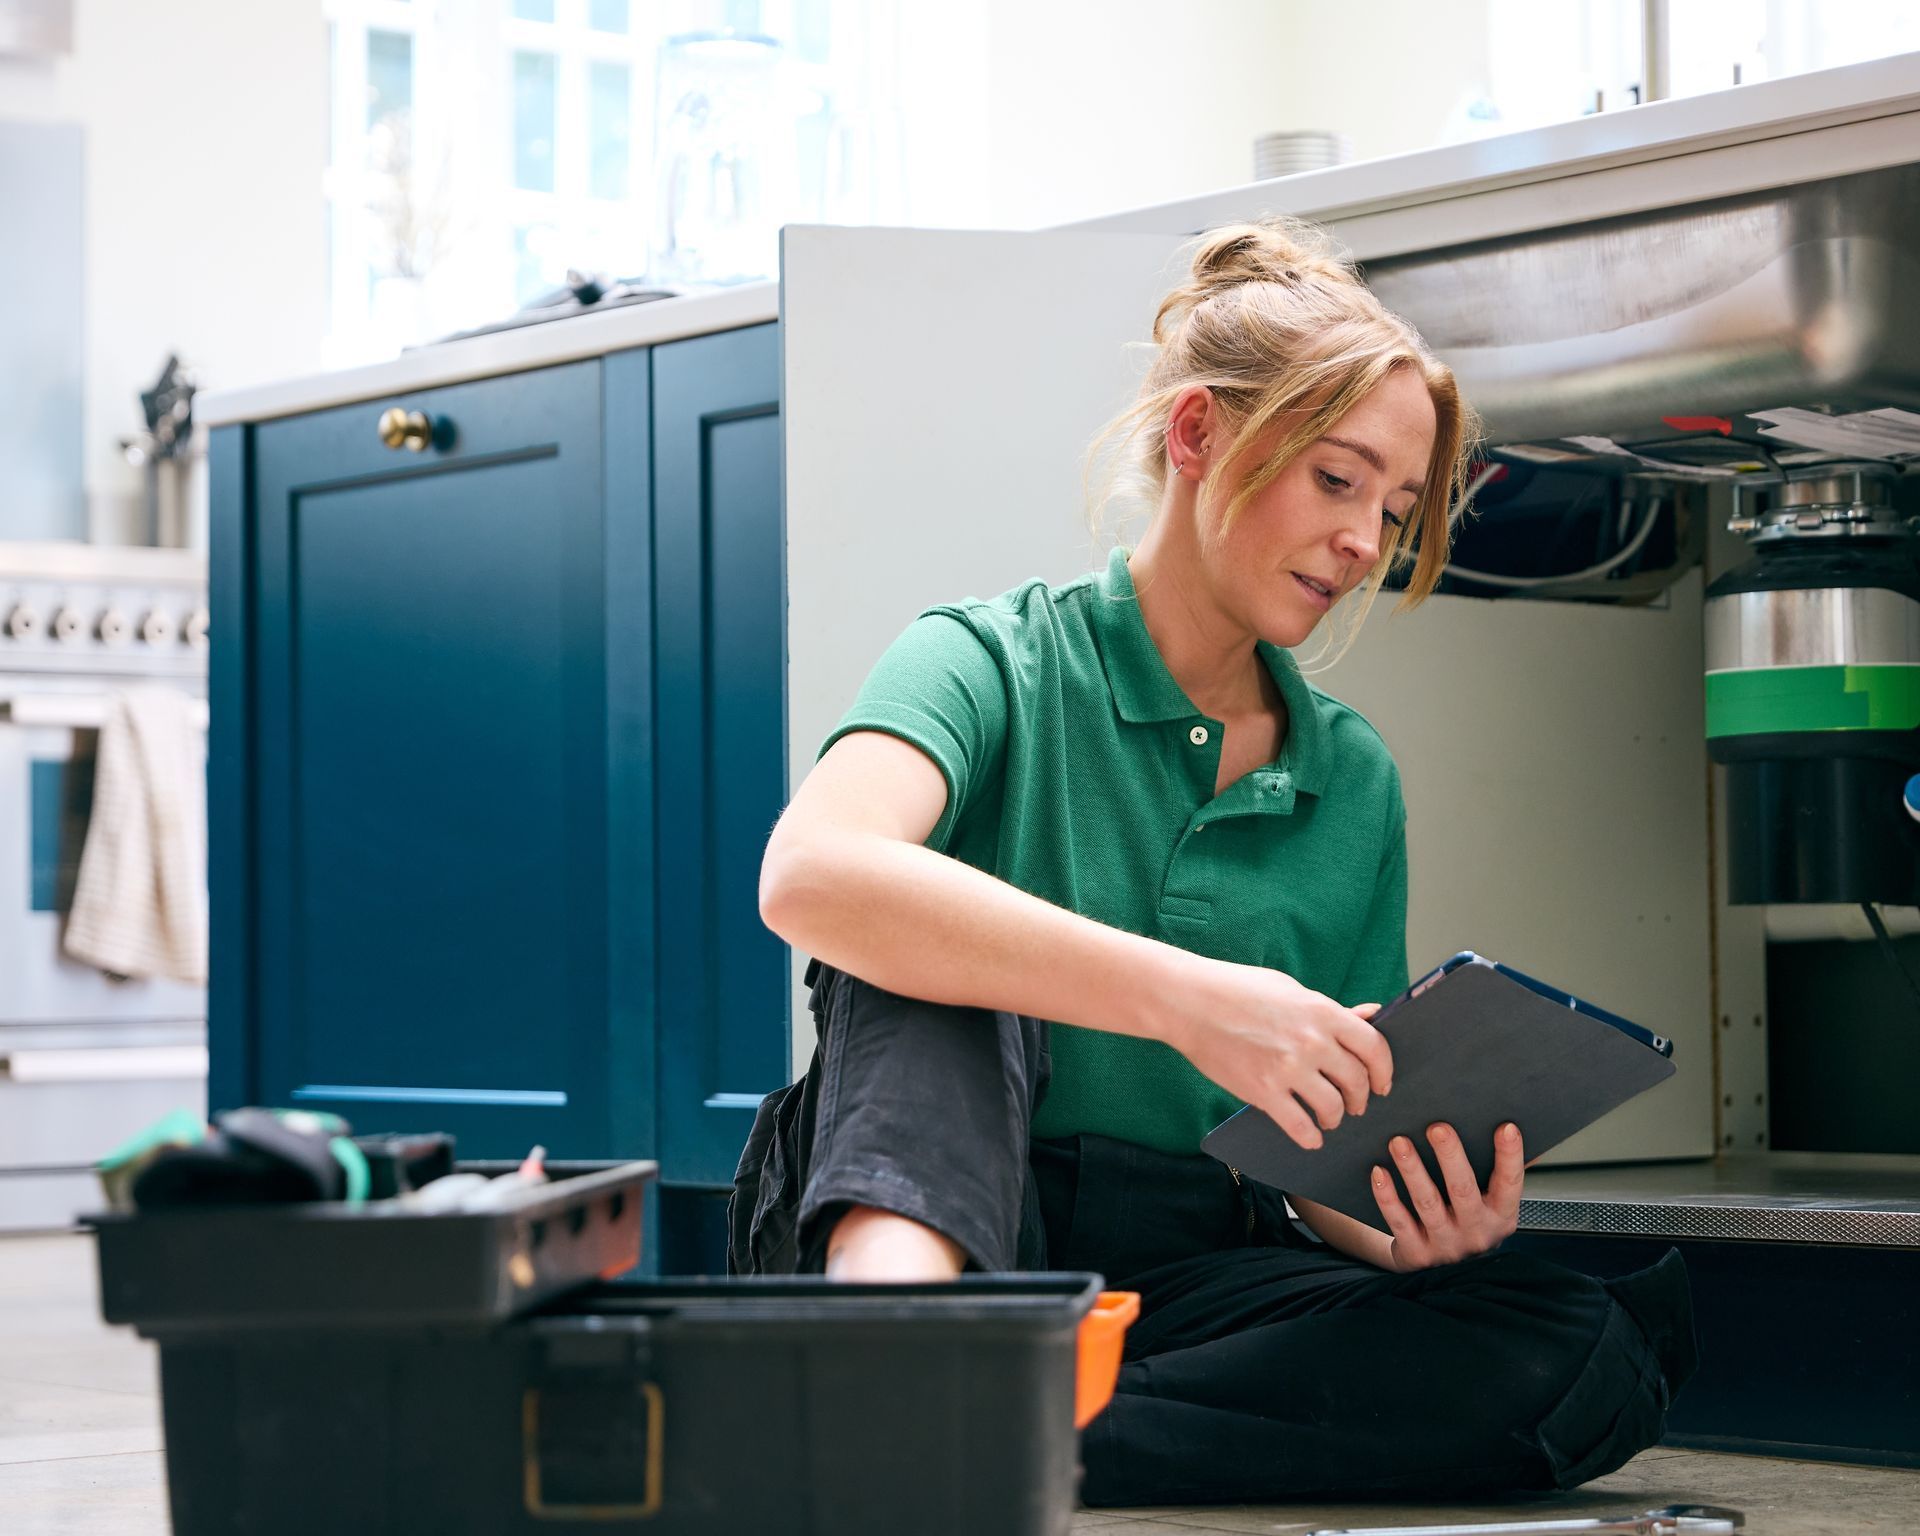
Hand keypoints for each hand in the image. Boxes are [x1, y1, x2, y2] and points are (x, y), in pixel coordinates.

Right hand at [1163, 956, 1392, 1151]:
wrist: (1189, 1002)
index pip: (1373, 1047)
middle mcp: (1311, 1041)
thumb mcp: (1291, 990)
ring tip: (1329, 1119)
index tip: (1382, 1083)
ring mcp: (1287, 1068)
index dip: (1384, 1070)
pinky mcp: (1263, 1091)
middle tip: (1355, 1105)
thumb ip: (1332, 1010)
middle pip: (1356, 1081)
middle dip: (1360, 1098)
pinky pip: (1300, 1126)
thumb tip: (1370, 1016)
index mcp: (1322, 1011)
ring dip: (1335, 1118)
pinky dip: (1310, 1137)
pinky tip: (1310, 1137)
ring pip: (1332, 1107)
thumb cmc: (1238, 990)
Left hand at [1371, 1121, 1524, 1272]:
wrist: (1445, 1273)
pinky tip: (1378, 1171)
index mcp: (1500, 1215)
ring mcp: (1446, 1246)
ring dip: (1412, 1170)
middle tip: (1437, 1128)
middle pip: (1462, 1190)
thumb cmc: (1468, 1220)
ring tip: (1399, 1142)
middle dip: (1450, 1157)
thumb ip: (1498, 1172)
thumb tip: (1507, 1129)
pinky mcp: (1417, 1254)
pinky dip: (1387, 1196)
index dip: (1510, 1156)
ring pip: (1427, 1203)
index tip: (1506, 1128)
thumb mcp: (1492, 1204)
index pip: (1510, 1183)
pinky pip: (1399, 1221)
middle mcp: (1477, 1232)